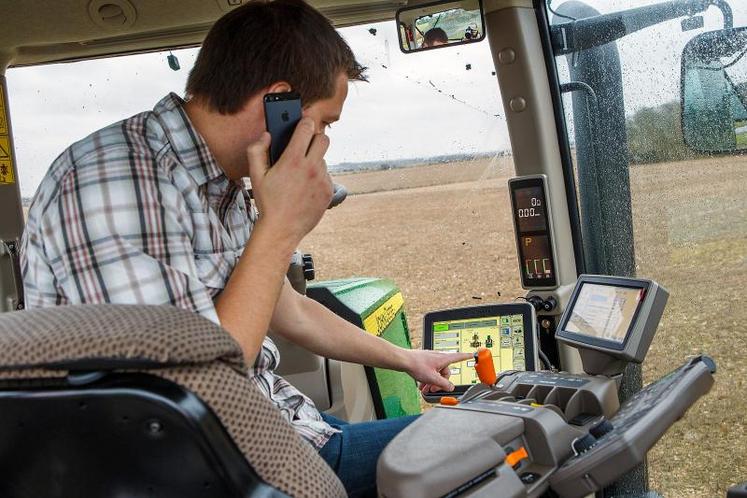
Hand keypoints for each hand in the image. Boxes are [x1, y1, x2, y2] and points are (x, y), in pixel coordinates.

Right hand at [246, 118, 333, 246]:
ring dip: (314, 162)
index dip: (304, 122)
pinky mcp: (329, 192)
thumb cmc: (267, 202)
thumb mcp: (255, 175)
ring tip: (299, 175)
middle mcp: (311, 168)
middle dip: (315, 138)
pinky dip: (317, 178)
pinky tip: (305, 188)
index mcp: (293, 160)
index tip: (302, 122)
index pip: (307, 128)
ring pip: (323, 160)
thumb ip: (257, 150)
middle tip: (305, 144)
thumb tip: (267, 135)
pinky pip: (326, 177)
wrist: (281, 230)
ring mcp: (323, 180)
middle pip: (324, 139)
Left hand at [404, 349, 472, 392]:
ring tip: (426, 389)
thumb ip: (443, 384)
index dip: (466, 356)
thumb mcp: (433, 378)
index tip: (473, 354)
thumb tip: (451, 387)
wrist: (403, 360)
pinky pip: (430, 371)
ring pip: (436, 372)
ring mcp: (431, 359)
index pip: (459, 357)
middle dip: (440, 382)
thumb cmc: (416, 365)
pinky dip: (427, 379)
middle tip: (434, 389)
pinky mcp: (424, 361)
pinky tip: (422, 385)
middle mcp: (438, 357)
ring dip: (432, 382)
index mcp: (443, 359)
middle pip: (445, 371)